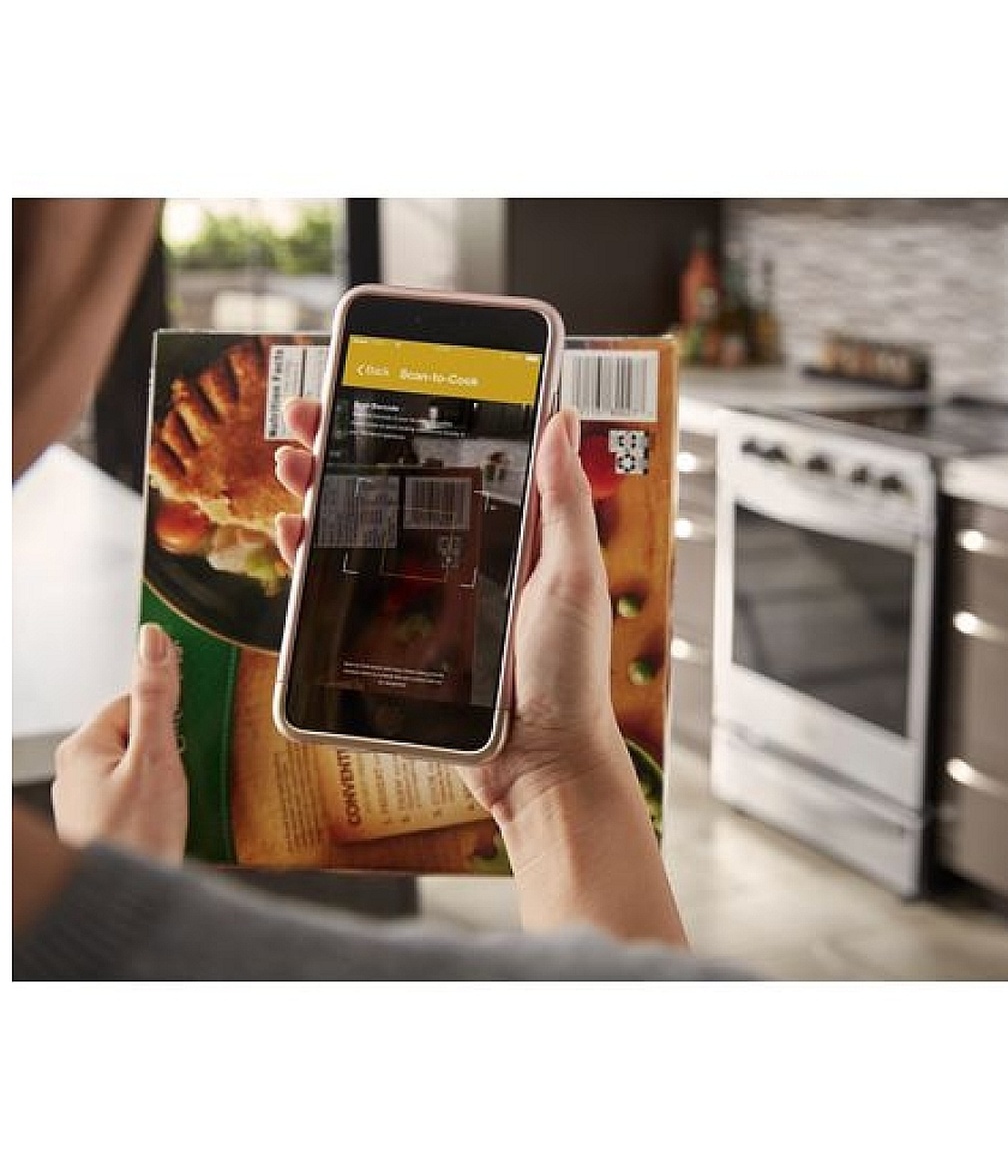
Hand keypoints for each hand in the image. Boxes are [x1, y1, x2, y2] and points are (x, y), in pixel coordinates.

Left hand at [51, 623, 187, 862]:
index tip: (189, 734)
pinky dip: (160, 805)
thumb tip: (152, 640)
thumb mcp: (155, 758)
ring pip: (141, 768)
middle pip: (141, 735)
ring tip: (181, 802)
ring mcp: (87, 800)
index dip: (171, 716)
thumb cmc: (134, 839)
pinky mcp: (103, 824)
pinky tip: (173, 821)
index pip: (136, 701)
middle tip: (188, 774)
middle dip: (172, 751)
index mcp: (84, 745)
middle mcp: (77, 770)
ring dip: (168, 781)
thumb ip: (156, 697)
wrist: (125, 905)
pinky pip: (139, 797)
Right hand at [276, 397, 684, 943]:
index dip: (414, 424)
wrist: (539, 762)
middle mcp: (464, 557)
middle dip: (350, 449)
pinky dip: (316, 559)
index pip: (454, 463)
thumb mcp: (571, 577)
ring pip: (365, 532)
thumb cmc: (568, 672)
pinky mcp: (400, 635)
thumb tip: (561, 416)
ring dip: (324, 493)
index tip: (377, 389)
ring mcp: (428, 596)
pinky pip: (348, 589)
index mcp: (509, 534)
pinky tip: (294, 534)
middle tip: (310, 416)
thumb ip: (563, 502)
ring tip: (292, 463)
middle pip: (397, 490)